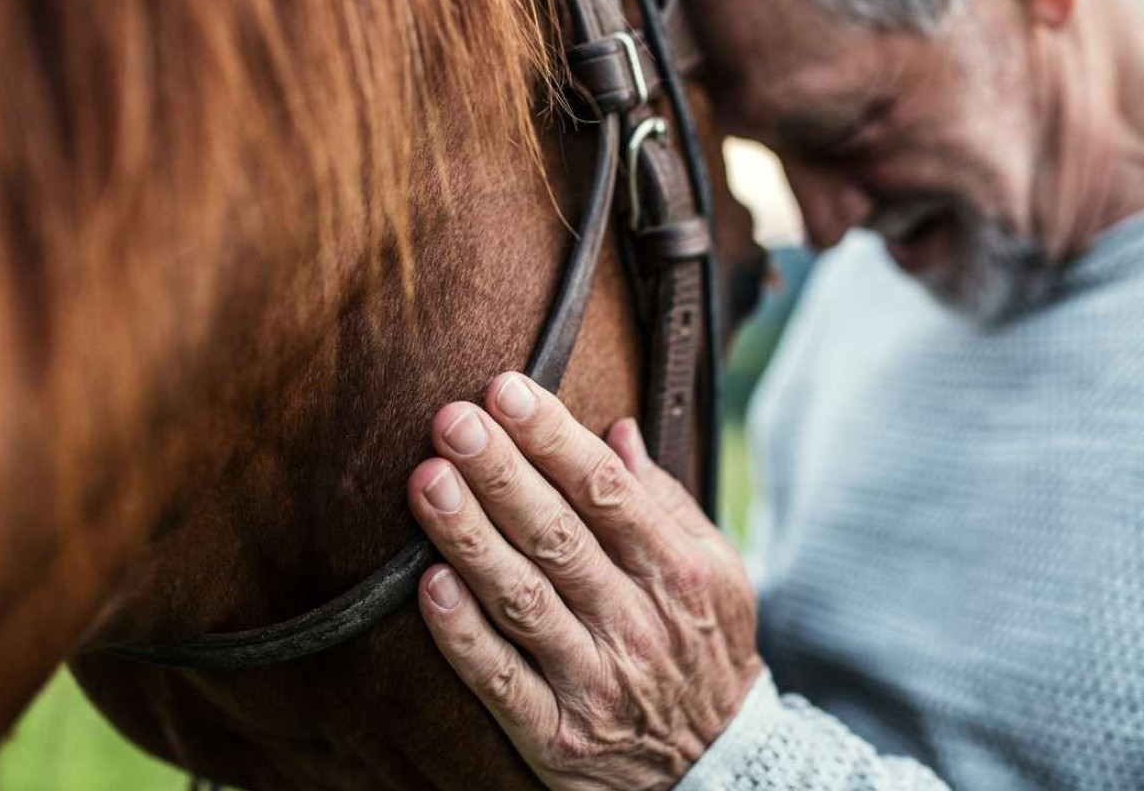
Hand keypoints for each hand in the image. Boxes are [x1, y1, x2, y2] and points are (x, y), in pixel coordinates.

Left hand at [407, 372, 762, 789]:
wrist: (716, 762)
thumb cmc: (704, 645)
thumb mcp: (714, 569)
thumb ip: (663, 502)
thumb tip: (615, 430)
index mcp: (678, 573)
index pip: (608, 491)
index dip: (554, 437)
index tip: (506, 389)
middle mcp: (637, 624)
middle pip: (558, 537)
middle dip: (501, 473)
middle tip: (452, 420)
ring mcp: (596, 682)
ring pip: (523, 600)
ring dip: (470, 537)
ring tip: (427, 481)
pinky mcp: (557, 735)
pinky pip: (501, 680)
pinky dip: (463, 633)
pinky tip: (429, 583)